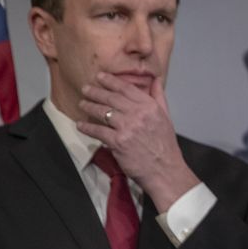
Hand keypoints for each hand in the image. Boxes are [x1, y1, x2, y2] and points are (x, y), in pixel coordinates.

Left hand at [76, 72, 200, 212]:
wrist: (165, 170)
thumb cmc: (165, 147)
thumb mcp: (166, 118)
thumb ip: (159, 97)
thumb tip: (156, 81)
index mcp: (150, 107)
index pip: (126, 89)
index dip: (111, 81)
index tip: (100, 77)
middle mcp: (138, 115)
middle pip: (111, 98)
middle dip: (95, 92)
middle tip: (86, 88)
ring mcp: (127, 128)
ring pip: (102, 112)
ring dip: (89, 106)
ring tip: (82, 104)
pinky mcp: (118, 142)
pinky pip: (98, 131)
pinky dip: (87, 127)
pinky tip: (81, 125)